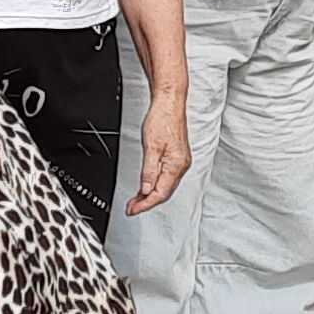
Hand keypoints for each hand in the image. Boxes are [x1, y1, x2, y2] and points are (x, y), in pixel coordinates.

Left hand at [124, 82, 190, 216]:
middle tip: (131, 208)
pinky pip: (167, 178)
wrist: (169, 103)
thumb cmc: (162, 119)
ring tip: (136, 200)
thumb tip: (146, 190)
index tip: (133, 209)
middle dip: (147, 202)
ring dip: (151, 195)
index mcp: (176, 165)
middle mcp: (181, 165)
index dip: (145, 204)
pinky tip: (148, 186)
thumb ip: (149, 171)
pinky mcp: (178, 157)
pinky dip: (156, 185)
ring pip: (166, 186)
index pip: (160, 193)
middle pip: (164, 193)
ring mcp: (181, 162)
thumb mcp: (151, 147)